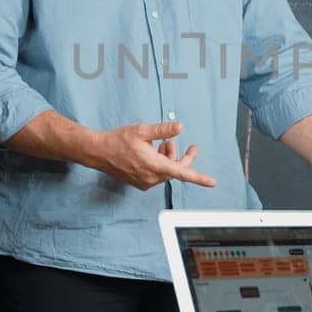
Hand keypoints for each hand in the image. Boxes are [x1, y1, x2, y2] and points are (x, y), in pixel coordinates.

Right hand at [91, 121, 216, 190]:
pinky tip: (151, 151)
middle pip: (175, 169)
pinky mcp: (140, 183)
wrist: (98, 152)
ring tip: (161, 143)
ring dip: (167, 157)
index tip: (212, 183)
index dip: (199, 177)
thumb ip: (163, 130)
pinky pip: (157, 175)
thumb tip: (180, 127)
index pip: (182, 172)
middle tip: (178, 142)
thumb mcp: (142, 130)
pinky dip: (159, 163)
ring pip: (166, 171)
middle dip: (179, 155)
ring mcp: (145, 182)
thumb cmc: (118, 140)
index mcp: (155, 166)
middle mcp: (152, 178)